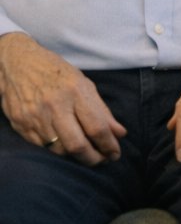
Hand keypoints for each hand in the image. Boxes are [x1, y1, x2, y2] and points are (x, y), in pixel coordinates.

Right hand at [0, 32, 125, 165]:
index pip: (96, 126)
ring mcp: (36, 118)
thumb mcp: (84, 83)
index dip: (109, 144)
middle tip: (104, 160)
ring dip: (77, 157)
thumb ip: (102, 110)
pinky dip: (59, 150)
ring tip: (89, 154)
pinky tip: (68, 147)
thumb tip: (120, 133)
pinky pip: (44, 147)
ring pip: (60, 150)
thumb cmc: (56, 72)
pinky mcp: (22, 127)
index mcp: (75, 91)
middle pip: (78, 145)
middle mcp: (55, 106)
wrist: (17, 64)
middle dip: (94, 158)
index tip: (116, 153)